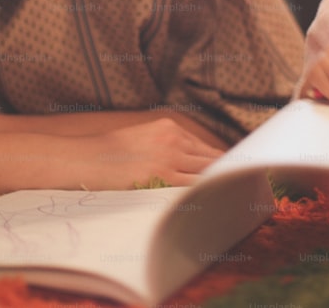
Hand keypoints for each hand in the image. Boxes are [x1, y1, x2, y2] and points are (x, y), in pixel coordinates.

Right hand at [71, 118, 224, 188]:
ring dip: (220, 184)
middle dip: (227, 174)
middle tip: (242, 188)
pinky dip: (205, 192)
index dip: (222, 163)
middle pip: (212, 159)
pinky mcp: (163, 176)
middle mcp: (173, 139)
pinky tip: (215, 201)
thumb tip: (190, 165)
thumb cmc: (109, 154)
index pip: (205, 148)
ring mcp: (170, 157)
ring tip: (235, 197)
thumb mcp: (142, 138)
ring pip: (206, 172)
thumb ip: (166, 147)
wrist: (86, 158)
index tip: (234, 174)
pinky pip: (191, 186)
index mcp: (168, 128)